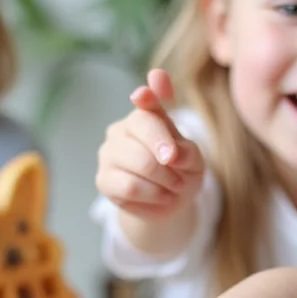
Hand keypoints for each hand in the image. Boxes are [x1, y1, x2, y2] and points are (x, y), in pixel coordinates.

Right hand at [96, 68, 204, 218]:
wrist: (169, 203)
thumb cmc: (181, 172)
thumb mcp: (193, 159)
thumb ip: (186, 150)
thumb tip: (172, 155)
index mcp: (143, 114)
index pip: (146, 103)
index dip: (147, 97)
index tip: (143, 94)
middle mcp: (121, 129)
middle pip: (143, 128)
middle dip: (170, 156)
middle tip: (182, 176)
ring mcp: (108, 153)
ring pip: (140, 161)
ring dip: (165, 179)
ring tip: (173, 187)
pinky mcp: (103, 179)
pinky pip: (130, 186)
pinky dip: (153, 194)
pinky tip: (161, 196)